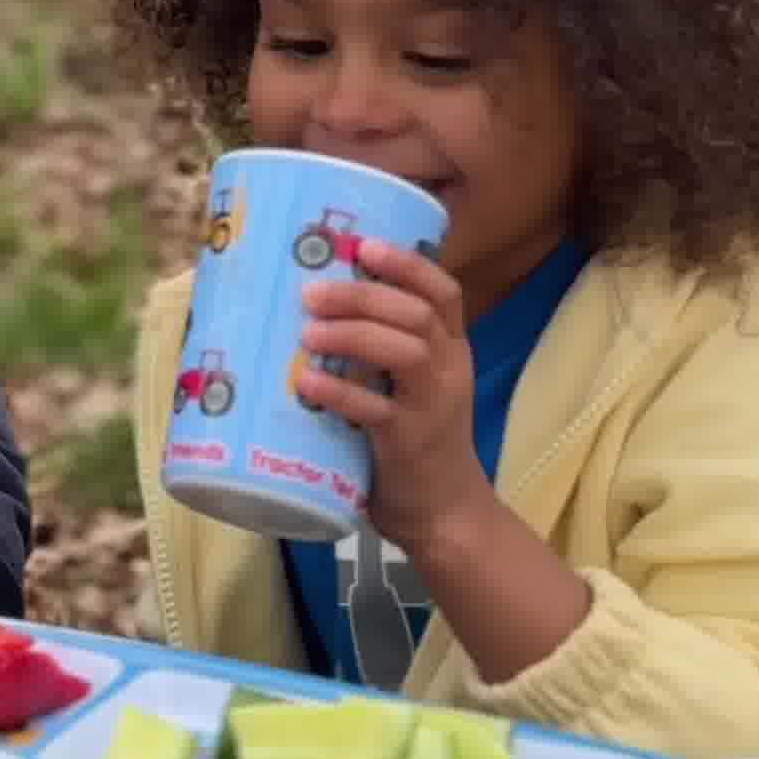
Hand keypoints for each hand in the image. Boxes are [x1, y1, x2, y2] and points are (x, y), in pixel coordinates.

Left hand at [293, 238, 482, 560]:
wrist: (444, 512)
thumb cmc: (413, 442)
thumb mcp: (408, 387)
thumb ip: (378, 353)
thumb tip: (308, 312)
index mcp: (450, 350)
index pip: (443, 292)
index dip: (407, 264)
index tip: (364, 245)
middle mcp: (448, 370)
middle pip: (416, 313)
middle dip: (363, 295)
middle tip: (312, 293)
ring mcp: (433, 406)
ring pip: (405, 351)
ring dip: (353, 335)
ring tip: (308, 334)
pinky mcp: (411, 443)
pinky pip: (377, 410)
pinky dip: (340, 393)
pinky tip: (307, 384)